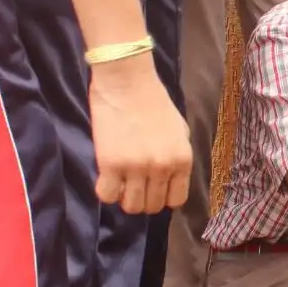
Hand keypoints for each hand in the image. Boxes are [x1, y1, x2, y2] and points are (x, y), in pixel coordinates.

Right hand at [88, 56, 192, 213]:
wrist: (126, 80)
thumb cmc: (153, 100)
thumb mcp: (179, 130)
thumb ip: (177, 156)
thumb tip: (171, 179)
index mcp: (182, 160)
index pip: (176, 200)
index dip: (163, 196)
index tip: (153, 187)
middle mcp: (162, 168)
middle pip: (152, 206)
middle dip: (143, 198)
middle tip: (133, 183)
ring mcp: (136, 168)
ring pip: (131, 206)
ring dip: (124, 197)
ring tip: (120, 181)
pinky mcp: (110, 165)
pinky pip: (107, 196)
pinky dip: (106, 191)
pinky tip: (106, 177)